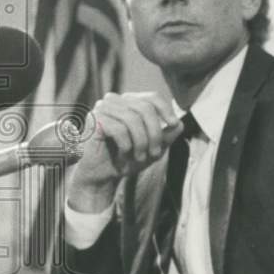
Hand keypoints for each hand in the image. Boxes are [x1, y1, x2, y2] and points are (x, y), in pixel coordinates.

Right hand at [68, 92, 181, 212]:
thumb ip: (167, 135)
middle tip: (155, 153)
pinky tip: (124, 155)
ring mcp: (102, 108)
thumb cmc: (127, 158)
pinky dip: (126, 145)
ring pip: (132, 119)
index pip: (152, 97)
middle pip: (145, 108)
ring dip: (141, 142)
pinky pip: (118, 129)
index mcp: (129, 102)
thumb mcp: (153, 147)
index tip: (173, 125)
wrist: (102, 175)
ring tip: (141, 157)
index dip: (166, 109)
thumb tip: (180, 124)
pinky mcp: (93, 120)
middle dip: (155, 133)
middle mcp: (115, 100)